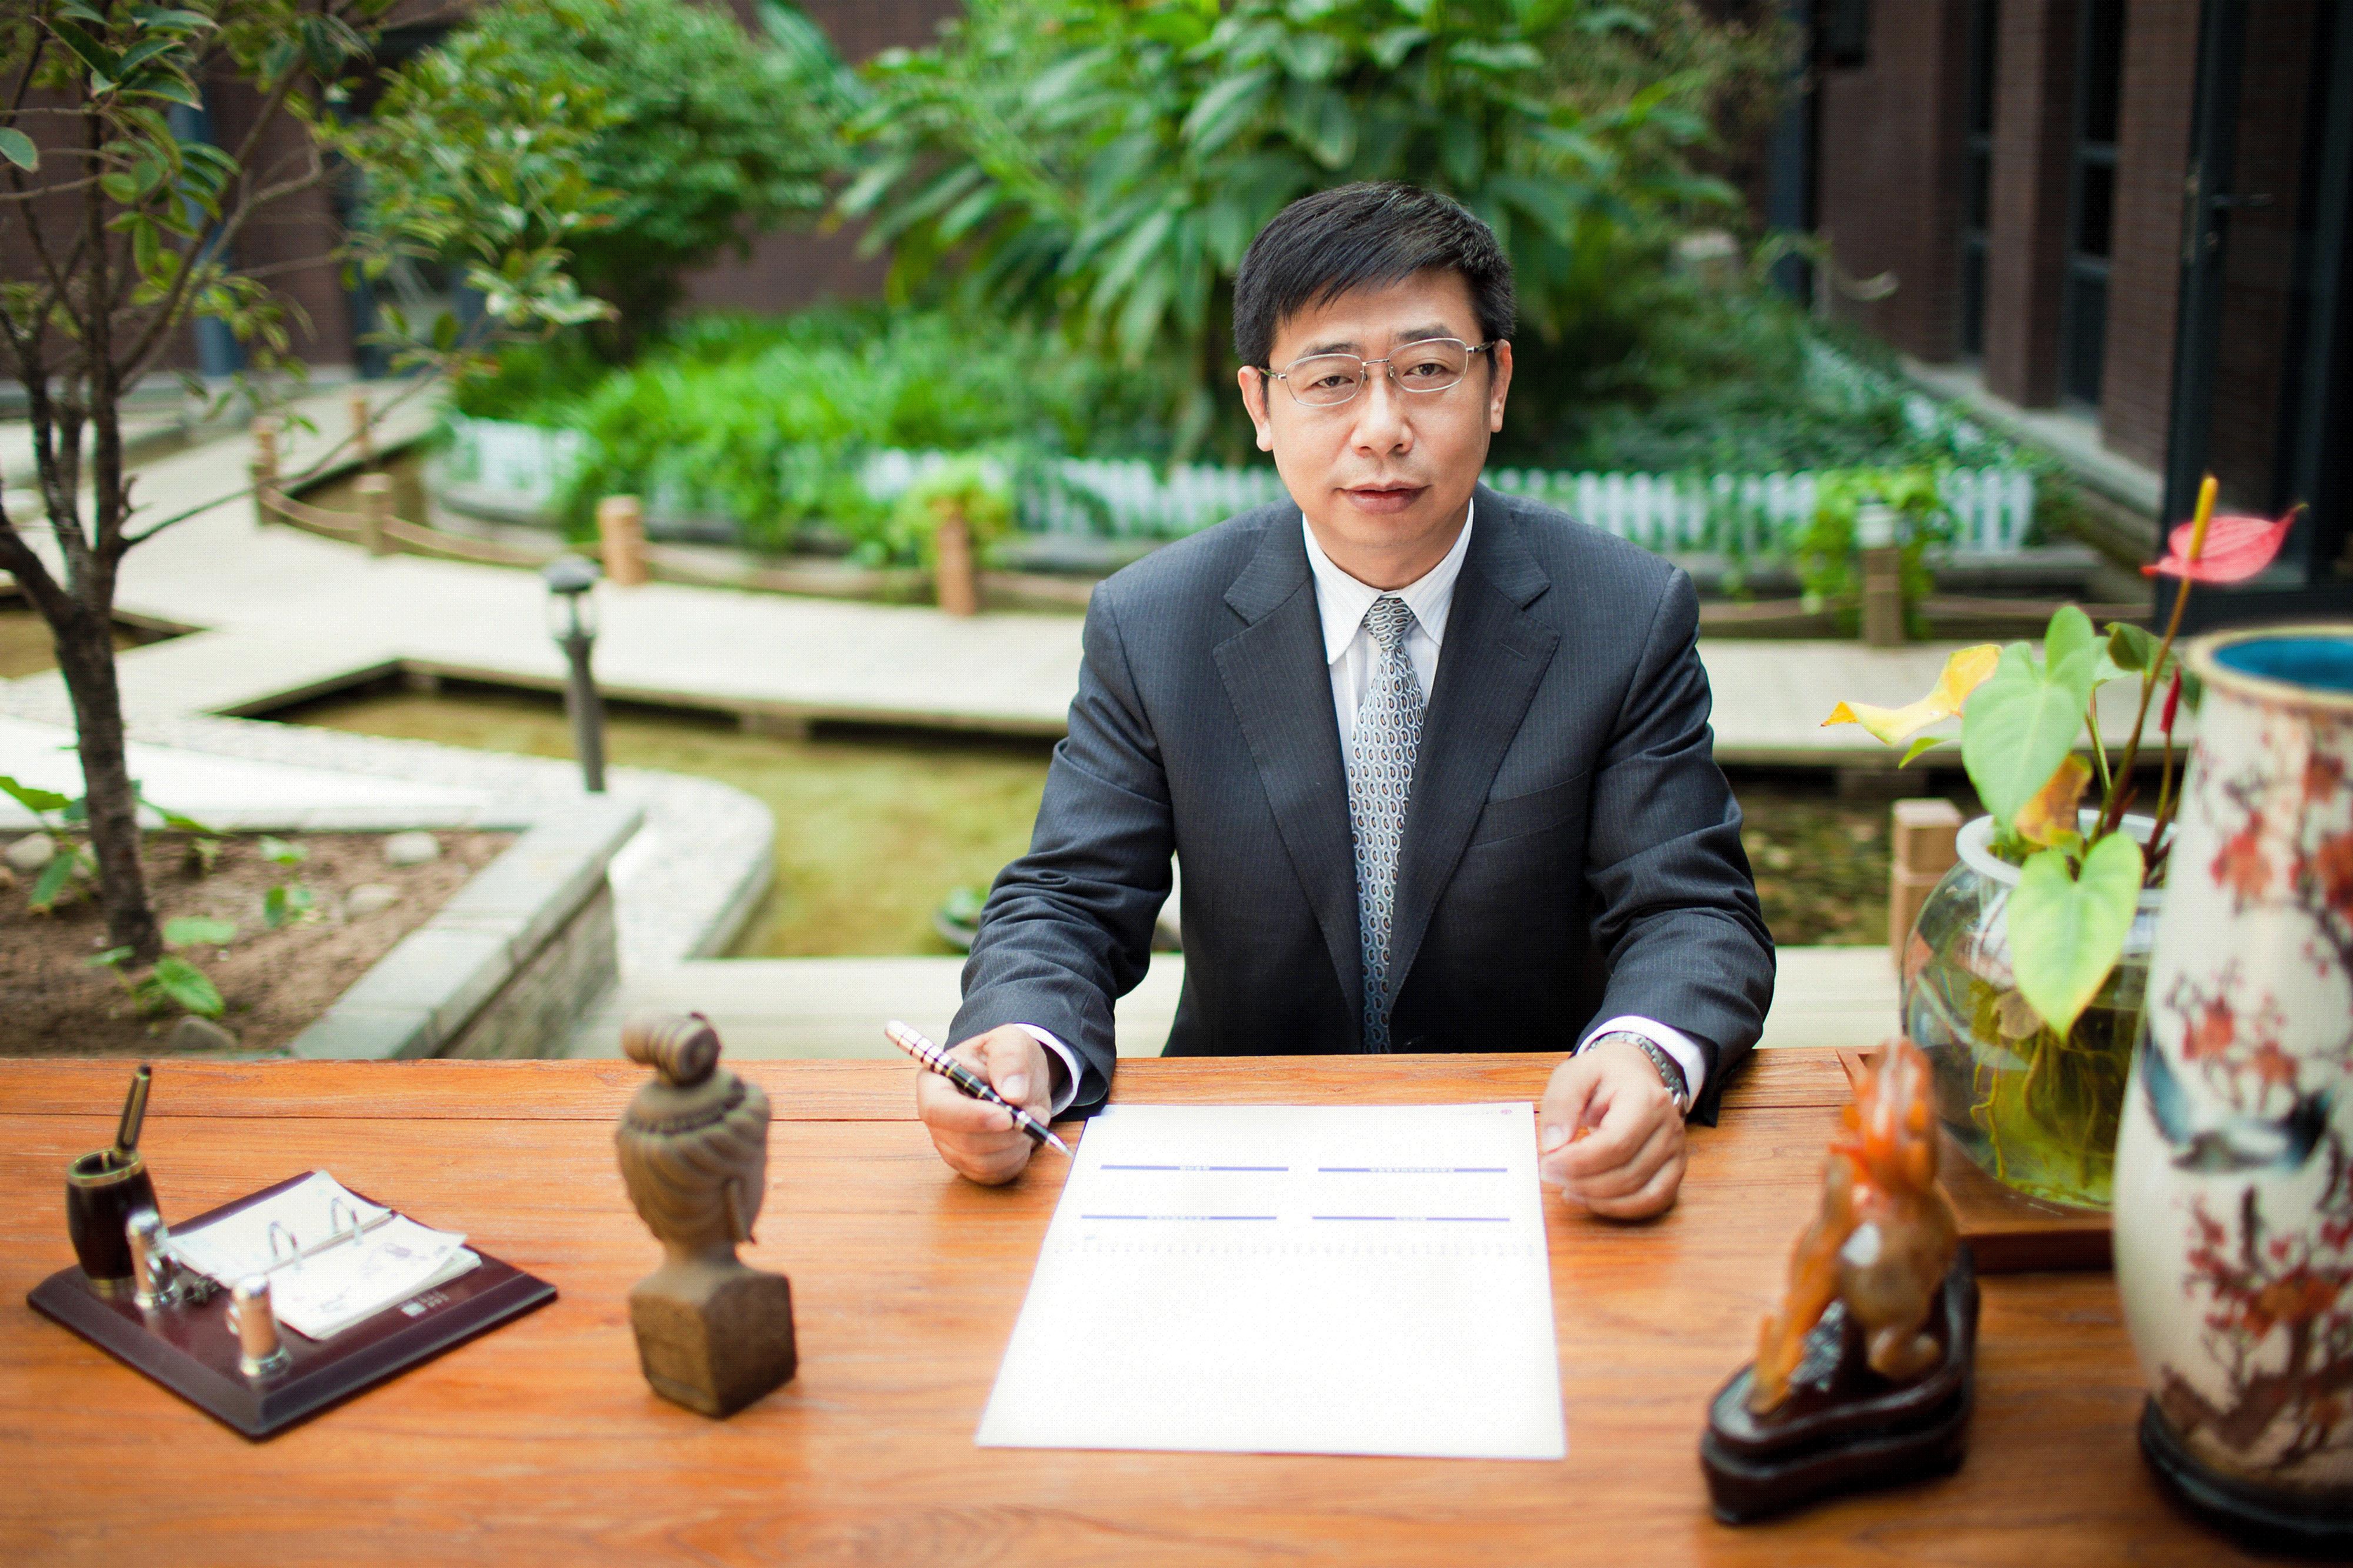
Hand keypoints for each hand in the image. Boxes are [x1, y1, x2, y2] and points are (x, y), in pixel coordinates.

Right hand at [916, 1026, 1054, 1184]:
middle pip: (963, 1142)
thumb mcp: (1012, 1041)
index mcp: (934, 1083)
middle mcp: (937, 1119)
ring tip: (1031, 1118)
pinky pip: (995, 1174)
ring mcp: (951, 1146)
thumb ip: (1010, 1057)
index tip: (1006, 1117)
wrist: (1018, 1082)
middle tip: (1035, 1113)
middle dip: (1006, 1133)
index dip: (971, 1117)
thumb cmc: (1006, 1059)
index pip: (938, 1109)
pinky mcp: (971, 1165)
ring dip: (1016, 1144)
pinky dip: (1017, 1158)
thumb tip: (1011, 1093)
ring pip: (982, 1162)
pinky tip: (1023, 1136)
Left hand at [1537, 1037, 1687, 1218]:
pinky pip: (1653, 1202)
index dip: (1579, 1162)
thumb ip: (1561, 1104)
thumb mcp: (1575, 1073)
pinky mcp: (1674, 1170)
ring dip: (1597, 1199)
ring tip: (1566, 1186)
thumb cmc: (1605, 1076)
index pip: (1616, 1143)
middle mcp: (1669, 1127)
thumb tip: (1553, 1145)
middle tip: (1550, 1174)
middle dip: (1582, 1181)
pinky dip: (1620, 1208)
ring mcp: (1676, 1151)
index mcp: (1646, 1099)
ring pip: (1640, 1194)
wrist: (1635, 1075)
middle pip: (1627, 1173)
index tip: (1548, 1163)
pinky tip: (1591, 1198)